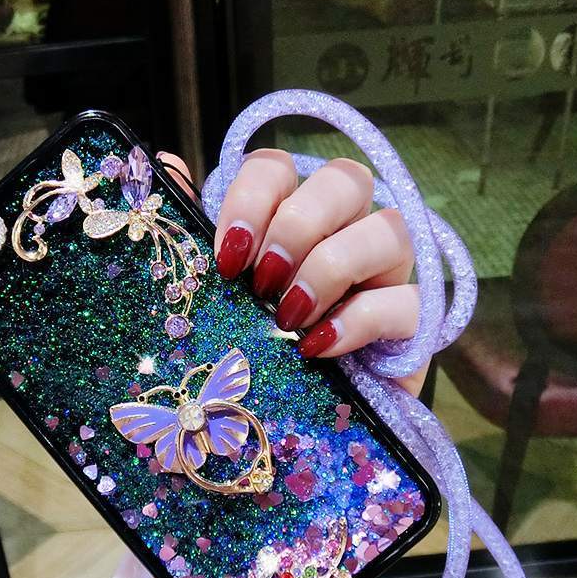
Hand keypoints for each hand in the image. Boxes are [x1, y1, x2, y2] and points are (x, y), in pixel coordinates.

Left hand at [162, 149, 425, 396]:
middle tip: (261, 281)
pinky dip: (358, 321)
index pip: (280, 167)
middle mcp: (346, 230)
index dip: (252, 198)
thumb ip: (193, 229)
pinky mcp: (409, 326)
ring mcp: (385, 275)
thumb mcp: (217, 294)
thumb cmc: (251, 346)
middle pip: (346, 180)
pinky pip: (407, 302)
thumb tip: (167, 160)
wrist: (286, 417)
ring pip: (390, 229)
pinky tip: (316, 347)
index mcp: (293, 216)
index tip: (227, 257)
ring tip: (288, 316)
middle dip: (297, 225)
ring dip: (330, 267)